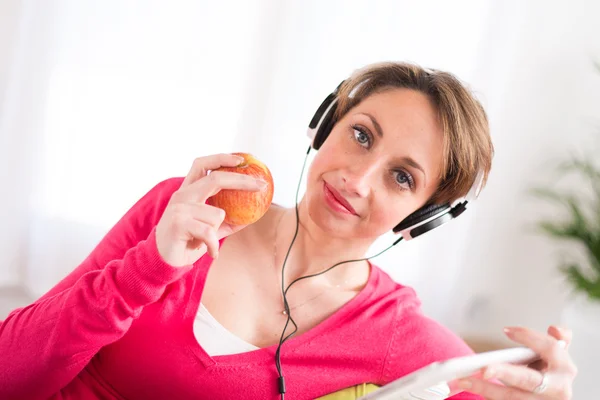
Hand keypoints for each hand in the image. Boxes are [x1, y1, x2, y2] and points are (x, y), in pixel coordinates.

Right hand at [155, 153, 267, 266]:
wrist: (163, 262)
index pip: (202, 165)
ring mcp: (179, 207)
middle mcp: (182, 195)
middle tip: (261, 185)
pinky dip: (214, 245)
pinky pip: (210, 232)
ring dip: (218, 231)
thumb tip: (253, 215)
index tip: (241, 160)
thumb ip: (227, 220)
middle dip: (241, 181)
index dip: (222, 158)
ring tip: (205, 242)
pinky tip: (212, 253)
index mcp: (188, 191)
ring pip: (218, 214)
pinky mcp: (178, 222)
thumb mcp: (211, 230)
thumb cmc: (187, 244)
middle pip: (215, 178)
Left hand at [457, 325, 576, 398]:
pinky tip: (473, 388)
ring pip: (512, 397)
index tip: (506, 331)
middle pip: (528, 380)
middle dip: (505, 374)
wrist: (552, 395)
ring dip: (486, 389)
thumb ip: (558, 340)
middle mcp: (558, 389)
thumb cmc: (550, 371)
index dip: (529, 337)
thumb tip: (556, 329)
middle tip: (484, 369)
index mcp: (565, 369)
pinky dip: (489, 396)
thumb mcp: (557, 353)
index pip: (549, 349)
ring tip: (464, 379)